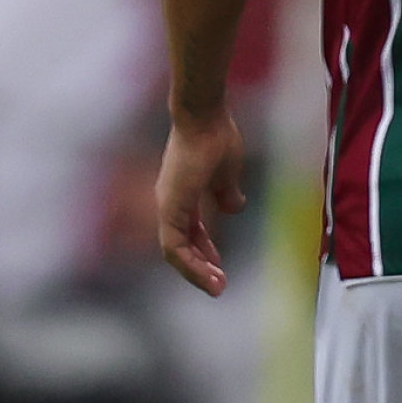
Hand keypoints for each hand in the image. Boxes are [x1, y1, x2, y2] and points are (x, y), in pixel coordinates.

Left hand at [157, 110, 246, 294]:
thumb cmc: (216, 137)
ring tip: (216, 286)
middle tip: (219, 285)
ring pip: (175, 252)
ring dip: (196, 271)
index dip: (204, 251)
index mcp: (182, 197)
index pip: (189, 234)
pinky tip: (209, 273)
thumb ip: (228, 193)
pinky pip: (174, 246)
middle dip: (200, 268)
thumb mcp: (228, 174)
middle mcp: (170, 204)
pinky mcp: (170, 208)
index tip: (220, 267)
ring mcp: (167, 206)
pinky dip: (190, 263)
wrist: (204, 117)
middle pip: (180, 247)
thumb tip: (233, 208)